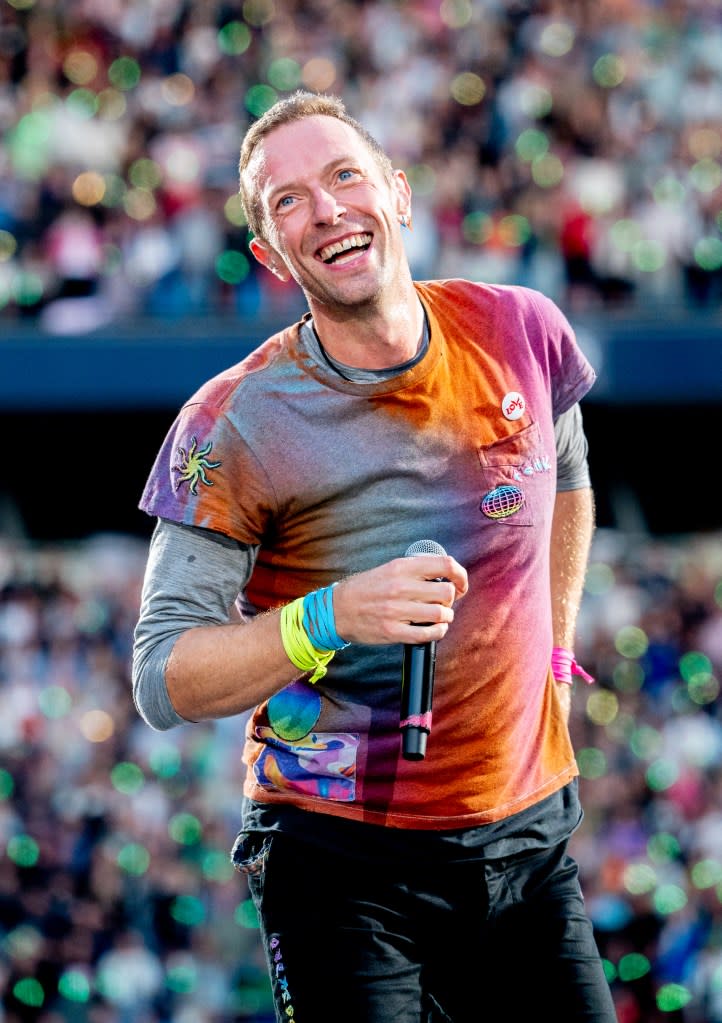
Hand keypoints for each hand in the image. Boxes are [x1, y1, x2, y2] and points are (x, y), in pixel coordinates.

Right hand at [332, 553, 467, 645]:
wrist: (337, 609)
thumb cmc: (368, 588)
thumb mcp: (391, 568)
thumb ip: (417, 569)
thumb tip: (448, 576)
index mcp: (402, 567)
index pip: (445, 565)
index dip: (461, 576)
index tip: (461, 584)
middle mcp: (400, 587)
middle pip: (447, 593)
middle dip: (451, 600)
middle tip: (444, 603)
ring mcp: (396, 610)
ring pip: (441, 614)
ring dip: (445, 617)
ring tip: (438, 617)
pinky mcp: (393, 631)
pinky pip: (428, 634)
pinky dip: (438, 632)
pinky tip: (434, 629)